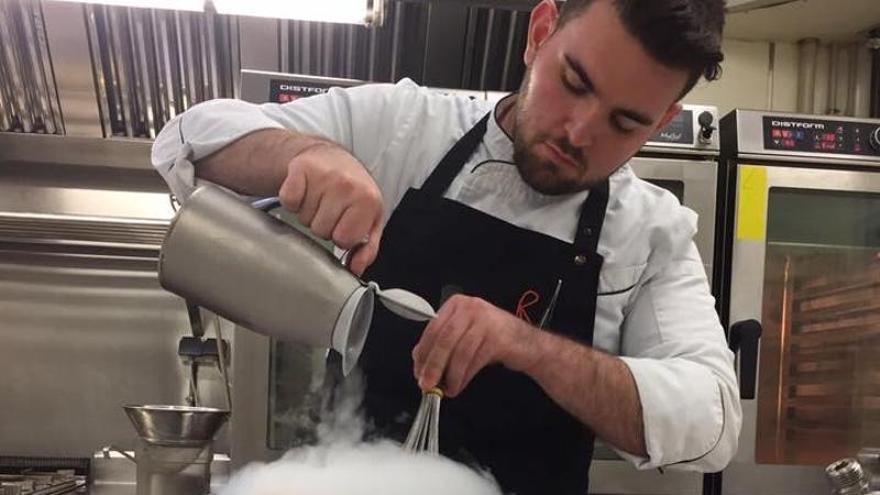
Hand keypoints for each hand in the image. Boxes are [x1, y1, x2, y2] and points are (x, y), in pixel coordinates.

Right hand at [278, 141, 383, 275]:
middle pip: (321, 231)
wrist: (330, 157)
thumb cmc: (352, 189)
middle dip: (324, 224)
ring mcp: (323, 176)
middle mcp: (347, 186)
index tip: (344, 222)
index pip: (344, 240)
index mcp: (368, 200)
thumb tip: (356, 268)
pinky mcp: (300, 168)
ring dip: (309, 213)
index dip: (341, 236)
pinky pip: (288, 201)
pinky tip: (304, 192)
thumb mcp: (369, 218)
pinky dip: (292, 201)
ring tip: (318, 198)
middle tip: (330, 207)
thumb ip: (367, 248)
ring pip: (304, 219)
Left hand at [411, 295, 543, 396]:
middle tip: (426, 385)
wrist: (527, 344)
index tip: (418, 372)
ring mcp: (485, 320)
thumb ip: (442, 345)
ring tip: (447, 390)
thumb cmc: (492, 340)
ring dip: (450, 375)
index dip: (423, 354)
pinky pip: (474, 360)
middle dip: (433, 365)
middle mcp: (470, 307)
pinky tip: (459, 385)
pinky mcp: (497, 336)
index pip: (432, 329)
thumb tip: (420, 363)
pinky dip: (464, 376)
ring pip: (459, 352)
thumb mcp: (463, 336)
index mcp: (456, 305)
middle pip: (444, 339)